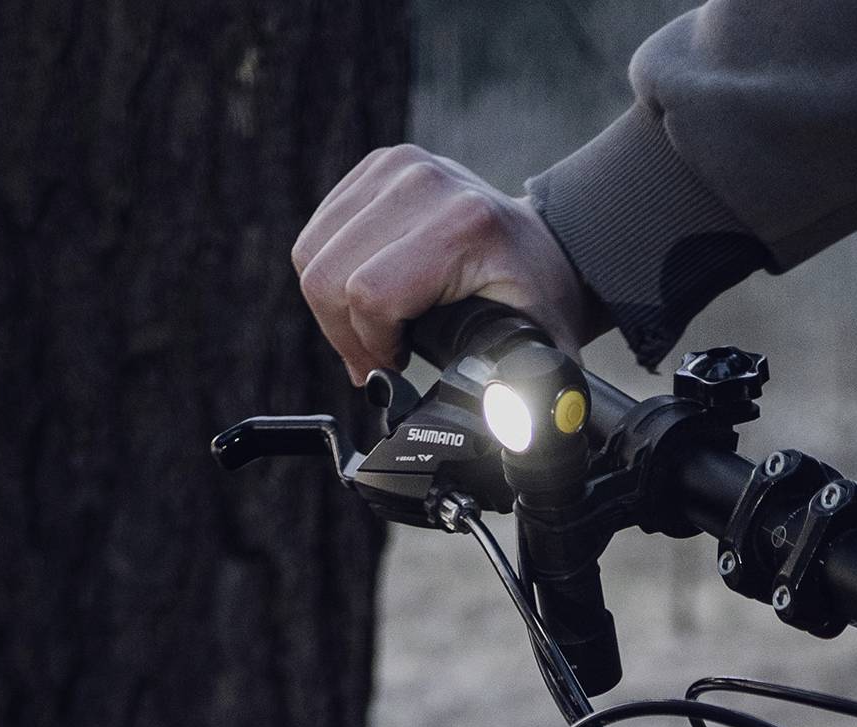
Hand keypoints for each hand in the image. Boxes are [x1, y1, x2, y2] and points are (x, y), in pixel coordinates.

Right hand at [294, 147, 598, 383]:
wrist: (543, 244)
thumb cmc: (536, 300)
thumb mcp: (539, 352)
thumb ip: (520, 395)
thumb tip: (504, 432)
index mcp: (463, 226)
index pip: (370, 294)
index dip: (370, 345)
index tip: (393, 367)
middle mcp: (424, 183)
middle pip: (329, 275)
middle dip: (344, 333)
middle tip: (377, 358)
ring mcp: (397, 166)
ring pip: (313, 253)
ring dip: (333, 308)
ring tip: (372, 330)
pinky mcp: (378, 164)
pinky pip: (319, 231)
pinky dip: (330, 274)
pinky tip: (366, 295)